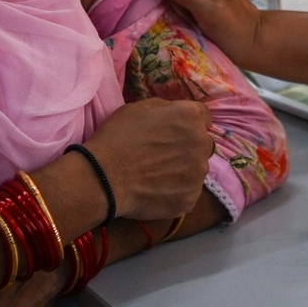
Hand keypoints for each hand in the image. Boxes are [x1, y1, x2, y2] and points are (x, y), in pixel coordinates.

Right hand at [84, 96, 214, 221]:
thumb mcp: (139, 108)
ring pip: (197, 169)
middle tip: (164, 155)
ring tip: (157, 175)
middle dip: (189, 147)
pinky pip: (188, 192)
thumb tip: (175, 114)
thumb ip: (166, 108)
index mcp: (190, 117)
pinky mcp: (190, 199)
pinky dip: (176, 191)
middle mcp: (202, 144)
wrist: (103, 177)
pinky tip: (156, 190)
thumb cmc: (117, 137)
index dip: (188, 123)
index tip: (175, 131)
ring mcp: (198, 174)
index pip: (204, 116)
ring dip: (184, 170)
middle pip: (203, 144)